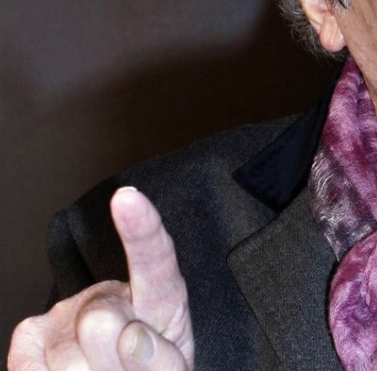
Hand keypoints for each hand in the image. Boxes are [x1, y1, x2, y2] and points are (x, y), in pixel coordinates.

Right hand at [8, 187, 193, 369]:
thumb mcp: (171, 369)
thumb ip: (162, 360)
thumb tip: (131, 337)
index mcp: (161, 298)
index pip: (155, 260)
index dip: (141, 228)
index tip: (128, 198)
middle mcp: (111, 295)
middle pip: (100, 323)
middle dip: (113, 362)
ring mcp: (67, 312)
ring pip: (67, 357)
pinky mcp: (30, 334)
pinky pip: (29, 368)